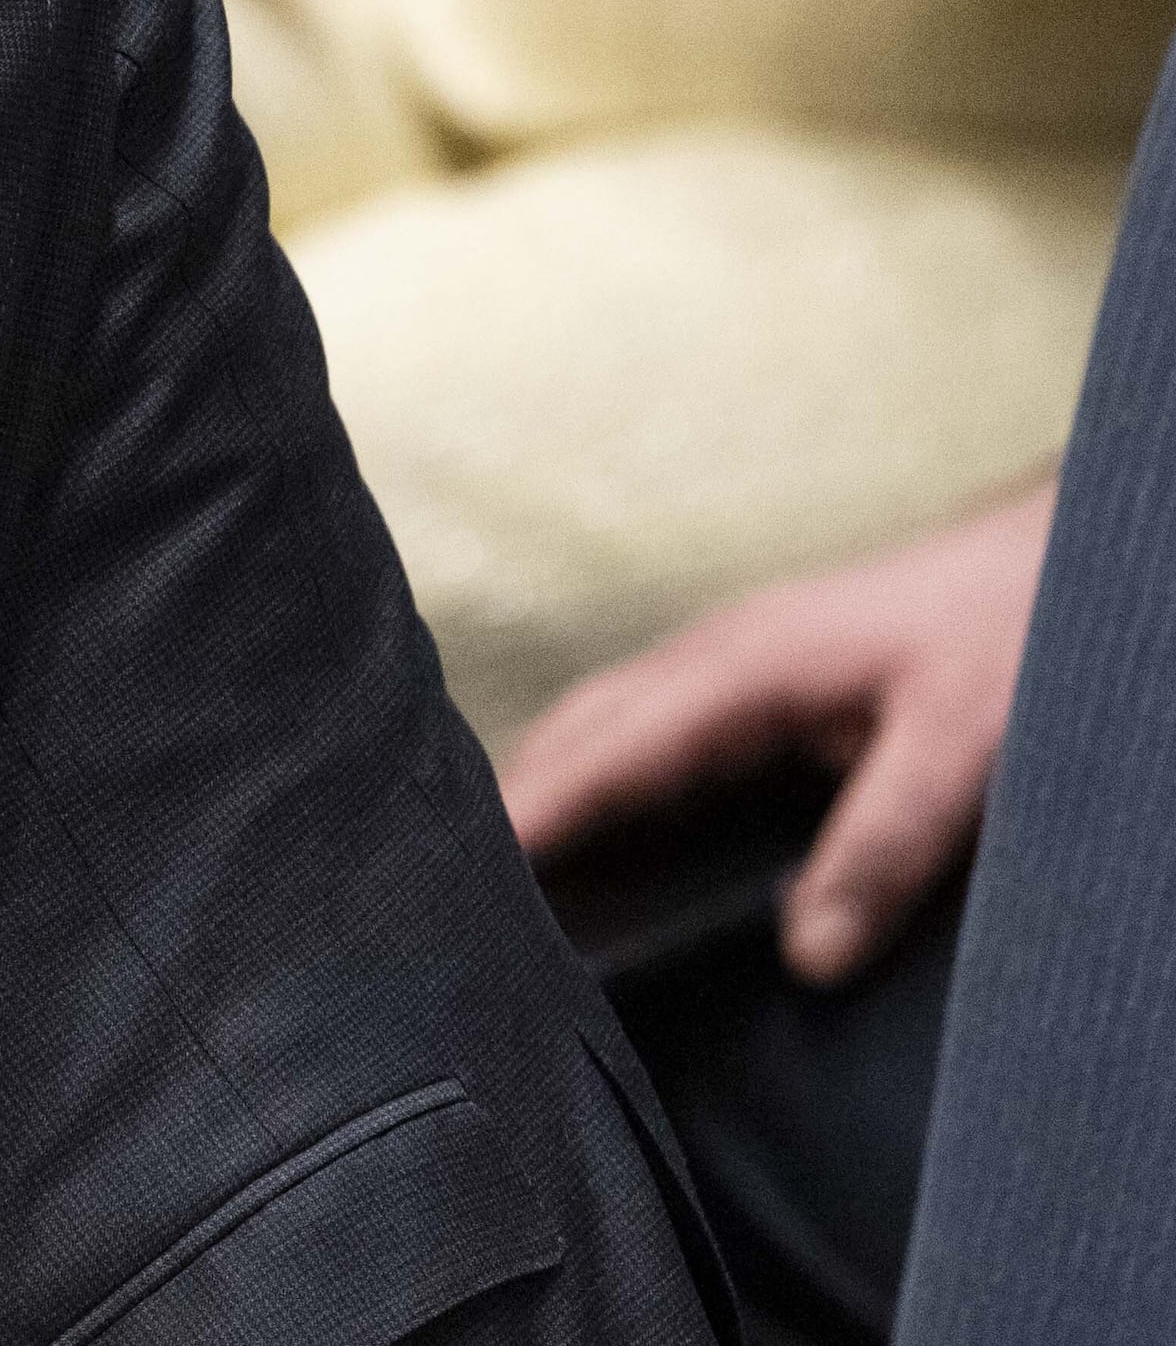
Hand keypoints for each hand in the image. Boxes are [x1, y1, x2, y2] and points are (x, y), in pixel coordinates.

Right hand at [505, 481, 1054, 983]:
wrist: (1058, 554)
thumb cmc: (1013, 631)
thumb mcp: (964, 746)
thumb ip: (882, 845)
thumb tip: (810, 954)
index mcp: (741, 667)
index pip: (607, 750)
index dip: (536, 811)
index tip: (466, 865)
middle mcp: (716, 655)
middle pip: (579, 728)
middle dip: (511, 796)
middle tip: (451, 881)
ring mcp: (731, 658)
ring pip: (606, 721)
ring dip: (549, 780)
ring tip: (500, 861)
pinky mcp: (758, 675)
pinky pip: (646, 724)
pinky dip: (598, 771)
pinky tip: (604, 818)